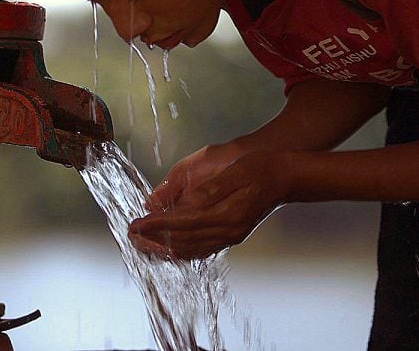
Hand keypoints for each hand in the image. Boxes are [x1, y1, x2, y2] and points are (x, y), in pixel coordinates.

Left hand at [128, 145, 289, 259]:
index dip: (156, 225)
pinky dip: (182, 250)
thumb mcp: (234, 171)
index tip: (136, 223)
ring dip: (164, 248)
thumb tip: (178, 203)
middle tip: (131, 236)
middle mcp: (228, 231)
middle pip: (183, 242)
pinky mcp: (232, 235)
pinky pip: (202, 249)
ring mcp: (231, 236)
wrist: (287, 176)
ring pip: (191, 250)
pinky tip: (170, 247)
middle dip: (154, 240)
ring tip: (143, 244)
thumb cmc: (261, 167)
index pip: (181, 224)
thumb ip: (206, 190)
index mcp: (227, 215)